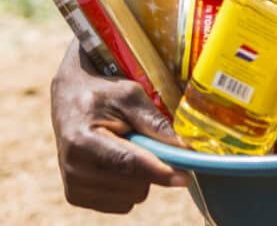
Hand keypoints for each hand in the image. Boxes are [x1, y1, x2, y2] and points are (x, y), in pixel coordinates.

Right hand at [51, 41, 188, 212]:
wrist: (69, 98)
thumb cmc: (103, 94)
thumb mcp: (130, 96)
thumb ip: (154, 122)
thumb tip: (183, 148)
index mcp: (83, 141)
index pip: (127, 163)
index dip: (159, 171)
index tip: (185, 177)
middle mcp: (73, 169)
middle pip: (132, 184)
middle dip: (151, 167)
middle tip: (146, 141)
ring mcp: (72, 186)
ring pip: (129, 198)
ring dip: (140, 178)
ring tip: (129, 148)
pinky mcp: (75, 197)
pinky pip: (120, 204)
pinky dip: (129, 187)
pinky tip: (120, 163)